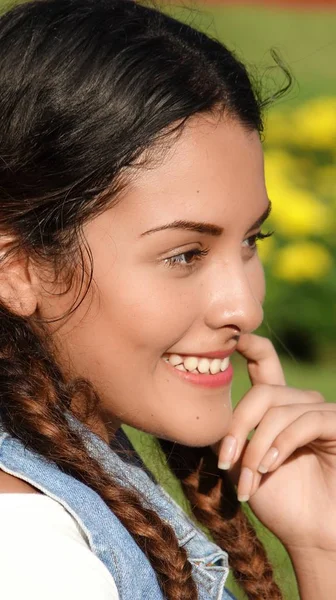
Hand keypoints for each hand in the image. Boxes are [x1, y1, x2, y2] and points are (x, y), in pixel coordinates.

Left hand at [217, 334, 335, 552]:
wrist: (311, 535)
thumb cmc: (280, 501)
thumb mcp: (242, 463)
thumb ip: (226, 435)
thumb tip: (198, 414)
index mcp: (278, 406)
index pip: (265, 363)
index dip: (250, 346)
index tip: (233, 338)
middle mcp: (300, 403)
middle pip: (263, 393)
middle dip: (238, 426)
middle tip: (225, 461)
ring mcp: (321, 412)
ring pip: (279, 411)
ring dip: (257, 447)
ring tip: (248, 478)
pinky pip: (305, 421)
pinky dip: (281, 443)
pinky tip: (269, 466)